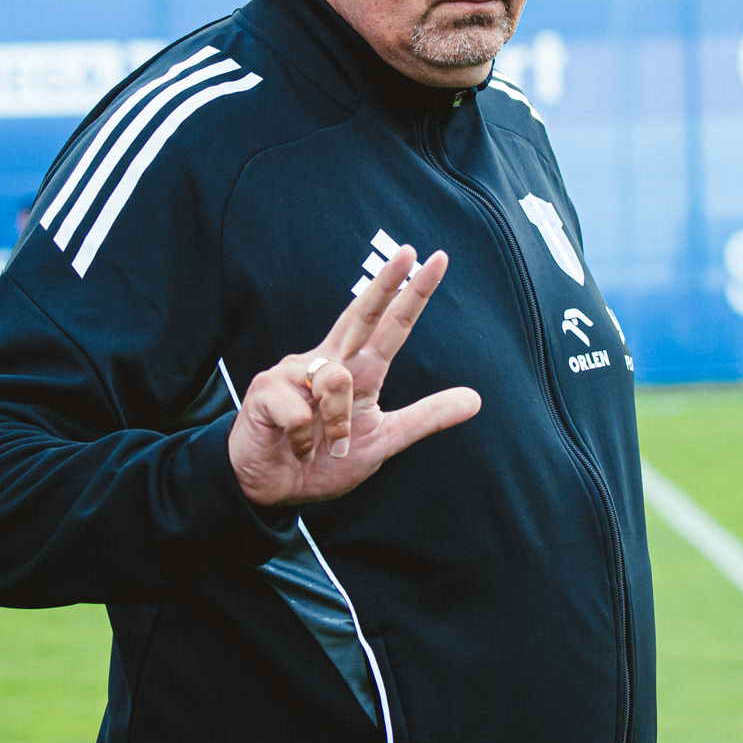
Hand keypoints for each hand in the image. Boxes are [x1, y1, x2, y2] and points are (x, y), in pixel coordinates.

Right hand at [228, 246, 480, 508]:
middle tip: (408, 252)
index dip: (411, 294)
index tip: (436, 260)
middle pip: (361, 315)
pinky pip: (300, 413)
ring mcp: (293, 373)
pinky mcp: (265, 391)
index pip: (389, 325)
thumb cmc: (324, 460)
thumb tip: (476, 399)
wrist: (272, 490)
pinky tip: (295, 447)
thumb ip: (426, 417)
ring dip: (338, 423)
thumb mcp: (384, 440)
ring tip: (329, 447)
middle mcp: (327, 361)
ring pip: (335, 382)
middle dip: (384, 284)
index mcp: (356, 370)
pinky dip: (304, 440)